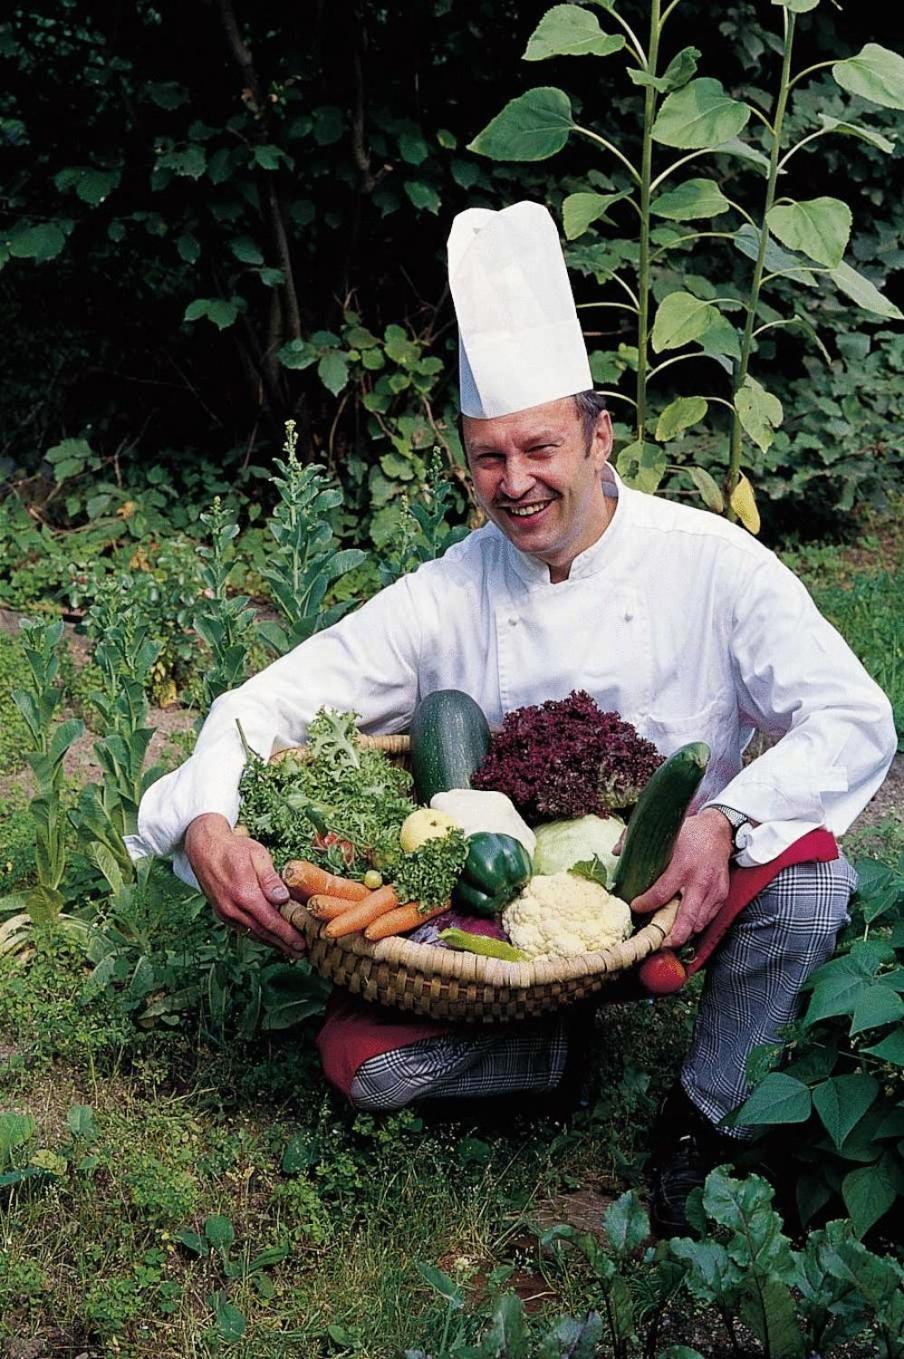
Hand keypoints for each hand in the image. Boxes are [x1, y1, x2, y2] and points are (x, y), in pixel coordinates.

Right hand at [184, 813, 306, 957]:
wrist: (203, 848)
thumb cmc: (234, 848)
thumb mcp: (257, 855)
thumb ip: (270, 879)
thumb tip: (283, 898)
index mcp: (245, 894)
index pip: (271, 921)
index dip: (288, 935)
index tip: (302, 944)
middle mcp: (233, 908)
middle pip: (263, 933)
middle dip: (283, 944)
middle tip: (301, 953)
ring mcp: (226, 912)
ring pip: (253, 933)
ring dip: (272, 943)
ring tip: (289, 950)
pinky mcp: (222, 913)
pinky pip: (243, 928)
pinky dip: (258, 935)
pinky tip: (270, 938)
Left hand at [629, 809, 733, 948]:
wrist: (719, 830)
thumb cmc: (689, 832)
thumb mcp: (664, 833)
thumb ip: (636, 840)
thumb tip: (616, 852)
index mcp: (682, 866)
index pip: (660, 894)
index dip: (645, 905)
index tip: (635, 906)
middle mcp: (699, 881)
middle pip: (686, 918)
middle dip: (673, 936)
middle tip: (660, 944)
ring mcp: (713, 890)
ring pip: (698, 922)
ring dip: (684, 932)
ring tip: (670, 935)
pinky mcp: (721, 895)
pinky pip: (708, 918)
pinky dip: (696, 924)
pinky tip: (685, 924)